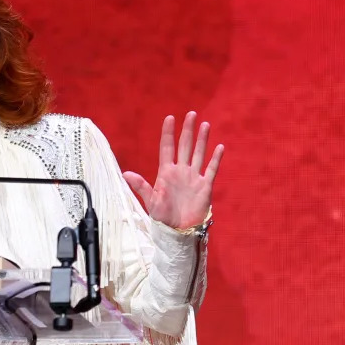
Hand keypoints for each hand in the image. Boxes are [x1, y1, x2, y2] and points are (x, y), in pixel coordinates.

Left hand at [122, 111, 223, 229]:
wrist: (178, 230)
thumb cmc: (162, 217)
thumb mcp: (150, 201)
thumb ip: (141, 186)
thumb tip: (126, 174)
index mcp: (166, 173)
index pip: (167, 148)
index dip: (168, 133)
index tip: (169, 118)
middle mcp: (180, 171)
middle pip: (185, 146)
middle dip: (187, 130)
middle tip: (190, 114)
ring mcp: (193, 177)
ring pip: (199, 154)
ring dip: (202, 140)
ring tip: (205, 125)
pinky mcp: (204, 186)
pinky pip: (211, 169)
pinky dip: (215, 158)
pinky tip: (219, 147)